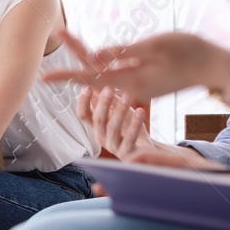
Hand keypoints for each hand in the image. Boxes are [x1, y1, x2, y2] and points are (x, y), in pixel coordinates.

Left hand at [44, 29, 229, 103]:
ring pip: (106, 70)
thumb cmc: (189, 51)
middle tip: (54, 33)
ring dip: (87, 55)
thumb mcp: (154, 46)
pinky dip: (107, 60)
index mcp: (131, 80)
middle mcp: (131, 86)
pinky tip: (98, 51)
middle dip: (73, 53)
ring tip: (66, 34)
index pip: (91, 79)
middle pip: (94, 71)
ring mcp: (139, 84)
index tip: (43, 78)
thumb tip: (95, 55)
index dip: (66, 76)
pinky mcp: (145, 80)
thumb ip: (123, 51)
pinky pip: (119, 70)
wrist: (216, 65)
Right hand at [78, 88, 193, 166]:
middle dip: (103, 103)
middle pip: (98, 119)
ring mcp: (113, 146)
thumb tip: (99, 76)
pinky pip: (130, 138)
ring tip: (128, 97)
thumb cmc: (130, 127)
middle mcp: (101, 136)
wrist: (147, 149)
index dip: (82, 102)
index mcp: (97, 126)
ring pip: (112, 128)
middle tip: (109, 88)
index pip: (83, 115)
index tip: (87, 87)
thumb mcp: (119, 109)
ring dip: (120, 111)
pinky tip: (141, 111)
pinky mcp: (127, 153)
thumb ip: (109, 98)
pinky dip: (135, 124)